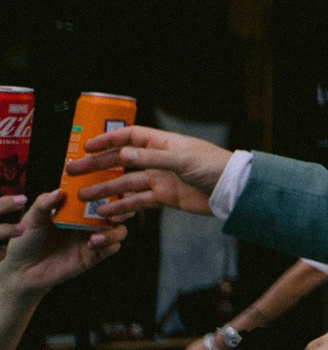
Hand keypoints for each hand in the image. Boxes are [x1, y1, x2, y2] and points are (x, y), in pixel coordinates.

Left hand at [0, 192, 124, 294]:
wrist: (22, 269)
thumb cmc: (26, 240)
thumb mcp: (32, 218)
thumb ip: (44, 203)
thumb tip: (59, 191)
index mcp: (78, 209)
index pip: (102, 195)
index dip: (113, 190)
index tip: (113, 186)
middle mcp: (90, 222)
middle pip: (119, 212)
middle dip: (123, 210)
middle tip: (112, 212)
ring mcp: (93, 239)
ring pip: (120, 231)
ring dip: (114, 230)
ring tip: (96, 234)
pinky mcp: (93, 256)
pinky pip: (112, 248)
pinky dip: (108, 245)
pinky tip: (92, 244)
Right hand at [68, 125, 230, 219]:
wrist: (234, 191)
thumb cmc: (214, 167)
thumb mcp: (183, 160)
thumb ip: (153, 157)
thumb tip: (122, 153)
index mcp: (164, 143)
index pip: (130, 136)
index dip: (107, 140)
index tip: (85, 147)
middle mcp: (159, 159)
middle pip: (121, 160)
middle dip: (97, 166)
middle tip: (72, 172)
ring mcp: (160, 178)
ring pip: (126, 183)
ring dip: (105, 190)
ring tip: (83, 197)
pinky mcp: (165, 197)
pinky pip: (138, 201)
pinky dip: (122, 207)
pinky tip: (105, 213)